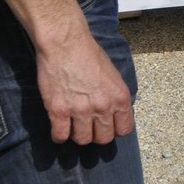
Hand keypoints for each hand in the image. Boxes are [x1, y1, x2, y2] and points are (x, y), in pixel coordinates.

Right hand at [37, 30, 133, 145]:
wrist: (65, 44)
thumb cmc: (89, 55)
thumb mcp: (113, 76)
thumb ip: (115, 97)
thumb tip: (114, 114)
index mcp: (120, 97)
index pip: (124, 129)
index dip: (115, 130)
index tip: (108, 127)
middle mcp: (103, 106)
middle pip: (103, 138)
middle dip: (97, 135)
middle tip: (90, 127)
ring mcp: (80, 110)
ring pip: (82, 140)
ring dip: (78, 135)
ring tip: (74, 126)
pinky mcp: (58, 110)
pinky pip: (60, 135)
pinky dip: (59, 135)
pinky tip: (60, 128)